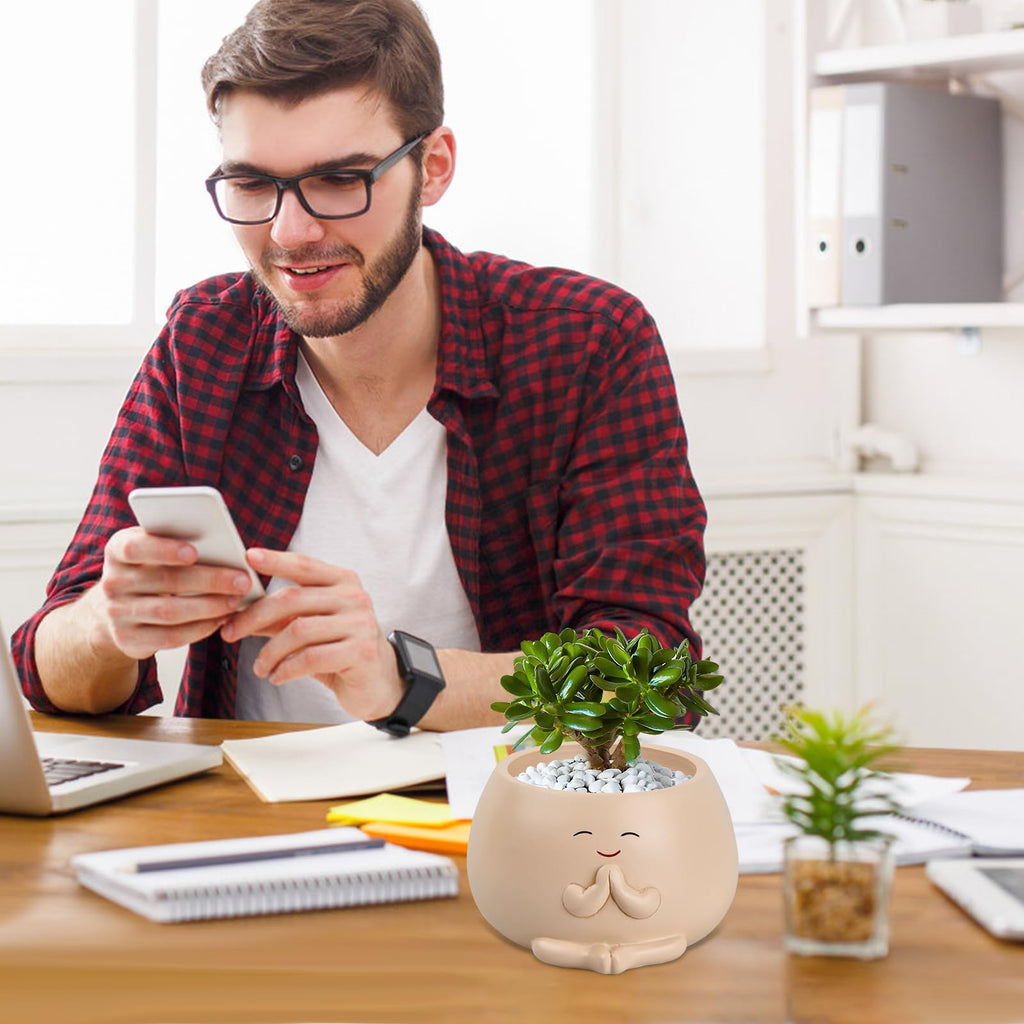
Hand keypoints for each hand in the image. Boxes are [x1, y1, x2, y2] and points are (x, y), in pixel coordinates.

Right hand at [85, 526, 255, 660]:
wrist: (115, 609)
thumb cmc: (149, 570)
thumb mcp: (154, 551)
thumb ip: (178, 544)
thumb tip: (224, 548)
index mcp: (117, 550)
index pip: (134, 548)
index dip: (164, 550)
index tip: (194, 552)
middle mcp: (113, 582)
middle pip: (164, 581)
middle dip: (209, 580)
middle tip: (242, 581)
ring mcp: (118, 613)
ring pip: (169, 611)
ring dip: (209, 607)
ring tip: (236, 601)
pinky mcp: (129, 640)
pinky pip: (170, 636)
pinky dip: (200, 628)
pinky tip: (220, 620)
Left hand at [219, 548, 404, 719]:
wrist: (378, 682)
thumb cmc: (341, 650)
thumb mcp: (312, 628)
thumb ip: (283, 616)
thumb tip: (241, 611)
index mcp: (343, 582)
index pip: (305, 565)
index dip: (276, 560)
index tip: (248, 557)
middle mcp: (354, 597)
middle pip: (292, 599)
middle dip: (254, 617)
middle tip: (230, 632)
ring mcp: (360, 623)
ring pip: (298, 631)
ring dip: (269, 652)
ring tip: (260, 667)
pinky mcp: (361, 651)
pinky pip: (311, 657)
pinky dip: (286, 669)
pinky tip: (277, 677)